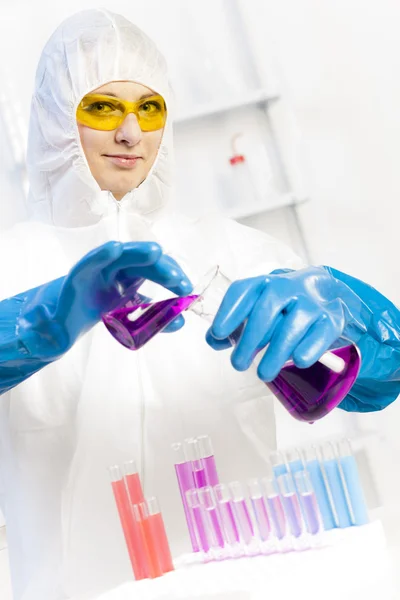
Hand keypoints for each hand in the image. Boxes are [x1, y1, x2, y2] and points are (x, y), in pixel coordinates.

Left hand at [19, 241, 191, 356]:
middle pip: (128, 259)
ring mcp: (119, 277)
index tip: (115, 249)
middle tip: (174, 277)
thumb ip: (47, 333)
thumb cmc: (60, 323)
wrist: (70, 319)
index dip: (102, 255)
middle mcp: (103, 271)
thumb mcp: (51, 331)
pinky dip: (165, 296)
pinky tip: (179, 309)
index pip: (90, 261)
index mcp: (80, 277)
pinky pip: (150, 289)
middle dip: (151, 264)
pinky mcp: (131, 288)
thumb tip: (45, 331)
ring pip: (145, 268)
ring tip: (185, 289)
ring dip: (166, 274)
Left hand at [206, 266, 365, 381]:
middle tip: (238, 364)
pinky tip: (298, 361)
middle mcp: (287, 288)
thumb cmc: (282, 307)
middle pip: (266, 311)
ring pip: (292, 326)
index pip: (243, 292)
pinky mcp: (331, 319)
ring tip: (263, 374)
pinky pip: (320, 335)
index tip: (218, 334)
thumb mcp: (257, 309)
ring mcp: (310, 303)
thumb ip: (234, 325)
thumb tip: (213, 340)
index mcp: (263, 284)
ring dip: (276, 353)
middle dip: (250, 340)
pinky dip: (308, 349)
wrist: (325, 294)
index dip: (229, 312)